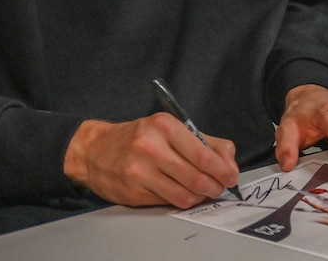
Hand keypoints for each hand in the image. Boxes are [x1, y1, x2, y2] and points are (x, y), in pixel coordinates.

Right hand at [63, 114, 237, 209]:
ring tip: (203, 192)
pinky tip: (182, 193)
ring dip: (201, 197)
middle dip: (215, 186)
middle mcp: (150, 147)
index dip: (223, 169)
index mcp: (164, 126)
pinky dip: (182, 201)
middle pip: (196, 177)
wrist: (95, 150)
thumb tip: (229, 163)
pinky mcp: (133, 192)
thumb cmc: (139, 137)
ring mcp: (139, 171)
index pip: (202, 154)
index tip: (231, 176)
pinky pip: (168, 202)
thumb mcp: (170, 128)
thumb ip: (204, 142)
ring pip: (184, 195)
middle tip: (220, 187)